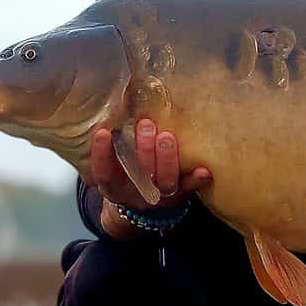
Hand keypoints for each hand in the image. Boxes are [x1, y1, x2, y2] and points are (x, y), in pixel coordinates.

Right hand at [87, 119, 211, 237]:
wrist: (143, 202)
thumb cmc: (126, 170)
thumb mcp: (113, 163)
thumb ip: (114, 143)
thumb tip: (116, 103)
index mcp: (114, 187)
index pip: (104, 173)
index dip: (101, 155)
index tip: (103, 132)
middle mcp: (135, 194)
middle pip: (138, 176)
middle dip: (142, 150)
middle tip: (146, 125)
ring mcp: (159, 197)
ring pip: (164, 183)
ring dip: (166, 160)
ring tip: (167, 136)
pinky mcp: (179, 196)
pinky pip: (189, 189)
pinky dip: (196, 179)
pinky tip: (204, 170)